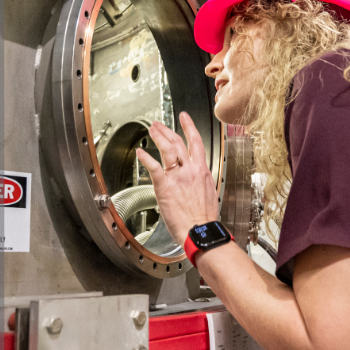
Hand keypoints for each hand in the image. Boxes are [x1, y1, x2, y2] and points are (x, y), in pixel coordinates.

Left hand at [135, 112, 219, 242]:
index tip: (185, 118)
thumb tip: (197, 180)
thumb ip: (200, 182)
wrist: (201, 230)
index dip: (189, 127)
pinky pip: (154, 167)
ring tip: (152, 129)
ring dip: (158, 137)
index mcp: (202, 171)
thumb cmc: (204, 218)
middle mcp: (191, 170)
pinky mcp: (165, 186)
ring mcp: (178, 177)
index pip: (195, 143)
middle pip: (178, 142)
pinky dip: (146, 157)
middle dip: (167, 130)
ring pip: (168, 149)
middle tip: (159, 124)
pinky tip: (140, 152)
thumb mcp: (209, 193)